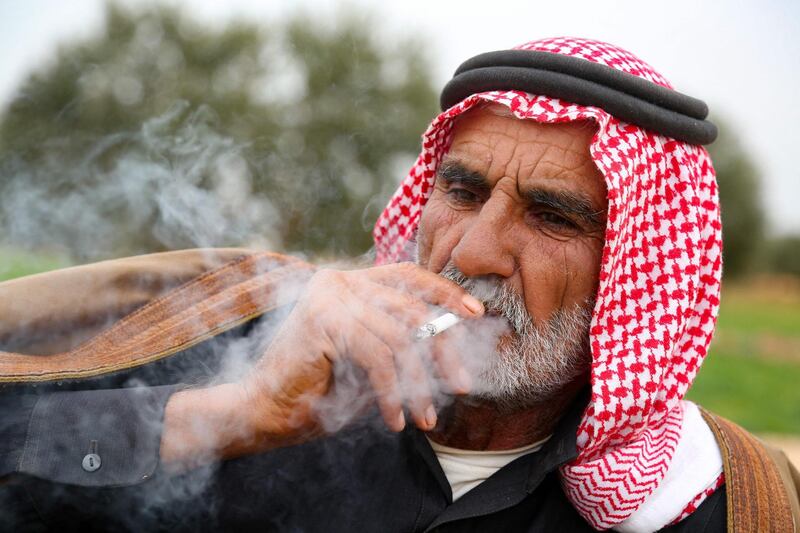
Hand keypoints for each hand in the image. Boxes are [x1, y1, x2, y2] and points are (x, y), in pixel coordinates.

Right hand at [239, 262, 483, 441]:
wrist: (262, 413)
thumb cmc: (318, 390)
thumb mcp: (371, 360)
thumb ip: (402, 343)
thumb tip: (454, 342)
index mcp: (348, 282)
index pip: (408, 276)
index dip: (444, 293)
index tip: (477, 314)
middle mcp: (338, 280)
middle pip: (411, 308)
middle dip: (442, 351)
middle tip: (460, 386)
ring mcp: (328, 297)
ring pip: (400, 338)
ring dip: (418, 384)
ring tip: (425, 418)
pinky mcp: (323, 321)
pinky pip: (378, 357)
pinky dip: (392, 393)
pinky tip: (395, 420)